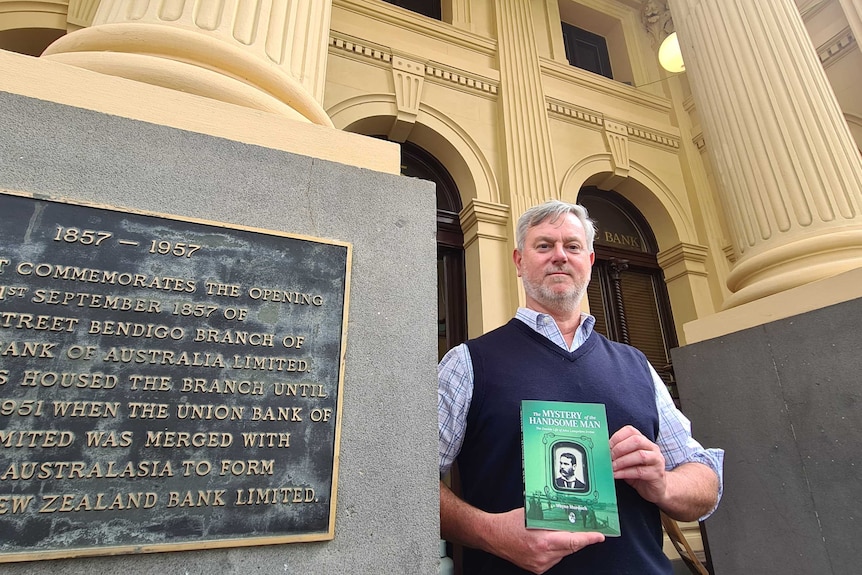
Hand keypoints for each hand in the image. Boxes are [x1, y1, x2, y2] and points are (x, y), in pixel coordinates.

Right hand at [488, 507, 604, 573]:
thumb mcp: (534, 514)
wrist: (493, 536)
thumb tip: (571, 515)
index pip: (573, 542)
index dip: (588, 539)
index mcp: (544, 541)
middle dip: (577, 538)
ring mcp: (541, 564)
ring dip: (564, 544)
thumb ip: (552, 517)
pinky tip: (546, 542)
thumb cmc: (510, 523)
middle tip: (582, 527)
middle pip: (570, 548)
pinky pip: (555, 559)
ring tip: (551, 533)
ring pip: (563, 553)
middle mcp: (544, 556)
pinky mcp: (538, 569)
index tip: (599, 536)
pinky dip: (555, 550)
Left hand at [610, 425, 666, 504]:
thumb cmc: (639, 472)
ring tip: (612, 466)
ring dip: (622, 461)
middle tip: (610, 457)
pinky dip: (625, 472)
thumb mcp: (628, 460)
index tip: (607, 446)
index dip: (617, 437)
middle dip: (620, 448)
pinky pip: (640, 471)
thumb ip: (619, 454)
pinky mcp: (657, 474)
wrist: (656, 489)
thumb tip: (602, 452)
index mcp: (644, 441)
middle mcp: (652, 448)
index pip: (631, 431)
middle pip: (636, 440)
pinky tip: (617, 475)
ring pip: (640, 455)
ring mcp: (656, 460)